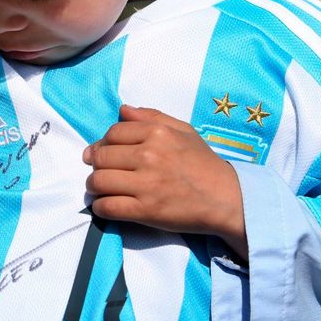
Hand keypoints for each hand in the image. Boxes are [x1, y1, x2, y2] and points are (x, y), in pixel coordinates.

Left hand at [83, 104, 246, 261]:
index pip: (112, 133)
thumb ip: (152, 117)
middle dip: (95, 165)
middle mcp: (149, 155)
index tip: (102, 153)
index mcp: (157, 133)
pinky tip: (106, 206)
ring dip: (94, 186)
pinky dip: (100, 207)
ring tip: (101, 189)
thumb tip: (122, 109)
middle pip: (101, 157)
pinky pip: (107, 207)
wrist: (226, 198)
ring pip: (98, 181)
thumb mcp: (184, 130)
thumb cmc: (204, 164)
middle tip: (100, 171)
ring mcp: (146, 184)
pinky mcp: (145, 210)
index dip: (103, 143)